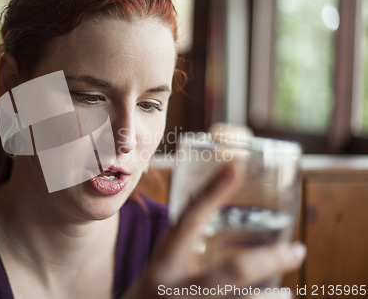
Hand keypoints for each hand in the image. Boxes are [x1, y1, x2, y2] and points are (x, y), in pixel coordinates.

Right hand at [125, 162, 306, 298]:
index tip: (236, 167)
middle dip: (267, 260)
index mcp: (165, 260)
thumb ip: (187, 245)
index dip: (212, 193)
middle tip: (297, 250)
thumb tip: (215, 209)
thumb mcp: (164, 265)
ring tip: (288, 294)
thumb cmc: (157, 290)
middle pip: (231, 272)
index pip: (189, 220)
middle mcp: (175, 286)